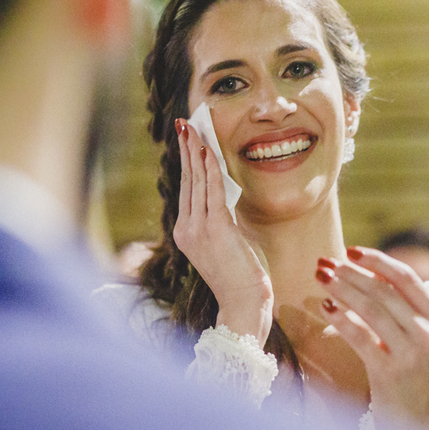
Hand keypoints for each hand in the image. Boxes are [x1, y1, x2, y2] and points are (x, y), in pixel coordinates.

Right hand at [173, 118, 272, 342]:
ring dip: (196, 151)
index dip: (187, 162)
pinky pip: (211, 190)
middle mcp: (186, 229)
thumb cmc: (241, 278)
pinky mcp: (215, 228)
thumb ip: (222, 219)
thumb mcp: (228, 244)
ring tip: (194, 129)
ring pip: (196, 181)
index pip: (186, 190)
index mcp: (186, 234)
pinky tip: (209, 151)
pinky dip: (209, 168)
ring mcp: (197, 229)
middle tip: (185, 124)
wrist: (243, 304)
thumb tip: (225, 194)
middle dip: (187, 149)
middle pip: (186, 180)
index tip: (187, 140)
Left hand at [317, 247, 428, 429]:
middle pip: (385, 291)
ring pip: (372, 309)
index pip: (407, 278)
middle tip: (325, 263)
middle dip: (352, 273)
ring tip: (321, 278)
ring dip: (343, 290)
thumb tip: (363, 273)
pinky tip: (325, 308)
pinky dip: (341, 320)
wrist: (418, 427)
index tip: (351, 250)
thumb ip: (399, 310)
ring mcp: (412, 353)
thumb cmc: (409, 378)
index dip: (378, 261)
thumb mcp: (415, 340)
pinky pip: (361, 337)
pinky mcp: (391, 372)